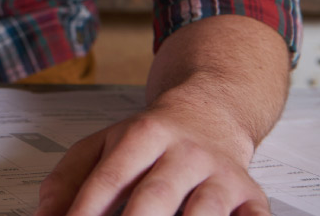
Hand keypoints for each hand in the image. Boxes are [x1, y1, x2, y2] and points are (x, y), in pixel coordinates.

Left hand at [36, 106, 269, 215]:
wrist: (211, 113)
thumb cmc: (149, 139)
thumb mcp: (102, 145)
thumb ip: (68, 179)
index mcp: (143, 135)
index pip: (110, 178)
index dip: (86, 210)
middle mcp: (185, 153)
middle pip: (155, 196)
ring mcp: (221, 174)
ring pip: (204, 210)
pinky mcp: (251, 195)